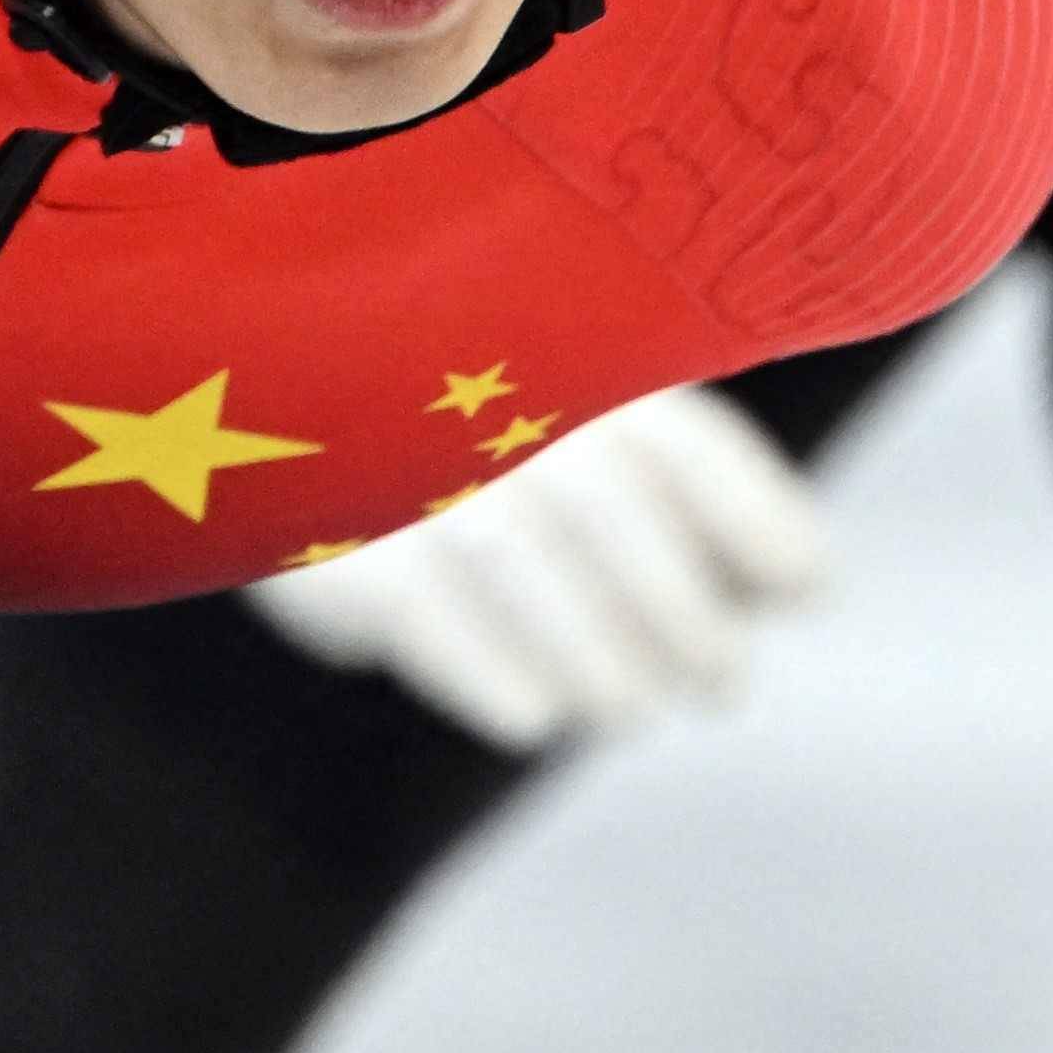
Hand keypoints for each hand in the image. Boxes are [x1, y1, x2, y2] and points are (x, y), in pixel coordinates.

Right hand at [243, 385, 827, 752]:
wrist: (248, 390)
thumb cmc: (451, 414)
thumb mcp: (555, 405)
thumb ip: (671, 480)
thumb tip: (798, 589)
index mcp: (560, 344)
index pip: (688, 445)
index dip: (761, 527)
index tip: (805, 591)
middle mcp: (490, 398)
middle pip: (626, 536)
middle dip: (691, 631)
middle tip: (719, 684)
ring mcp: (413, 471)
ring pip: (544, 602)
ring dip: (610, 676)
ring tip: (629, 705)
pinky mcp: (336, 547)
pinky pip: (446, 638)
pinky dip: (506, 686)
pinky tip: (536, 709)